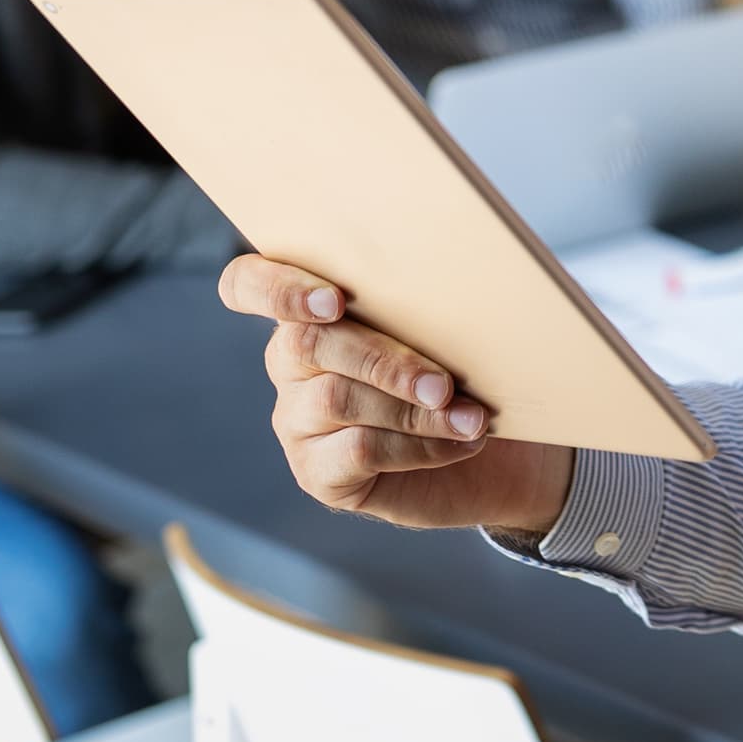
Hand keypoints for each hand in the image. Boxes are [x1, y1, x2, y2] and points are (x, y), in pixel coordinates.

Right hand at [217, 254, 577, 536]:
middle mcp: (290, 362)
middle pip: (305, 343)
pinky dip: (418, 445)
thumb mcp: (450, 324)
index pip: (248, 284)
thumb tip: (457, 270)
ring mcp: (296, 419)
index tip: (332, 301)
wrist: (494, 451)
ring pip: (336, 398)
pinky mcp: (316, 471)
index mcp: (308, 308)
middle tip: (444, 382)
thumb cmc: (467, 369)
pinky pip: (358, 450)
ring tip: (471, 417)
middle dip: (382, 360)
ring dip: (412, 409)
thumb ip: (427, 296)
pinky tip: (461, 441)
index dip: (277, 289)